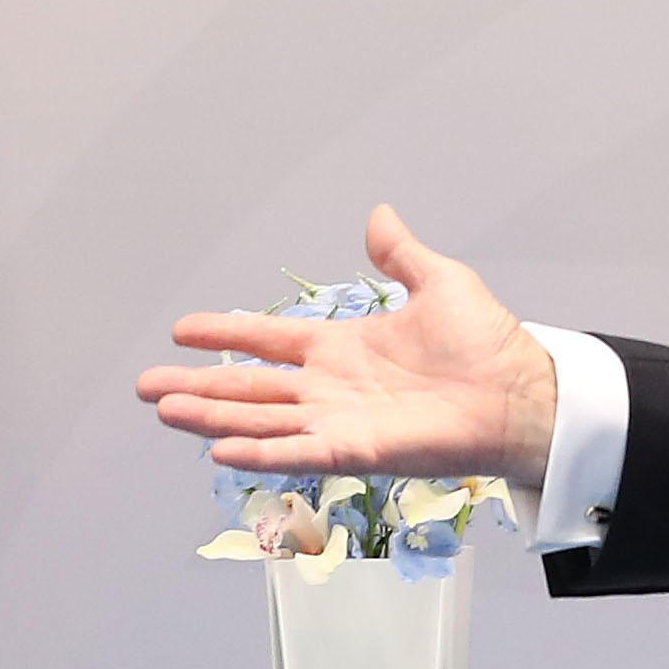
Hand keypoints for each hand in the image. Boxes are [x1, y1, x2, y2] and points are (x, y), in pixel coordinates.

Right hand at [137, 204, 559, 488]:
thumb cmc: (489, 345)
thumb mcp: (440, 282)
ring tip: (164, 410)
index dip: (224, 332)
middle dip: (196, 387)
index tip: (181, 330)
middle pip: (248, 387)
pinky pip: (298, 452)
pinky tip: (220, 451)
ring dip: (211, 418)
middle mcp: (330, 388)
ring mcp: (339, 422)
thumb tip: (379, 215)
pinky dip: (260, 452)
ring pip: (260, 420)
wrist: (522, 393)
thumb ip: (400, 254)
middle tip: (145, 386)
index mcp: (342, 347)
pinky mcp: (357, 451)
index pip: (267, 340)